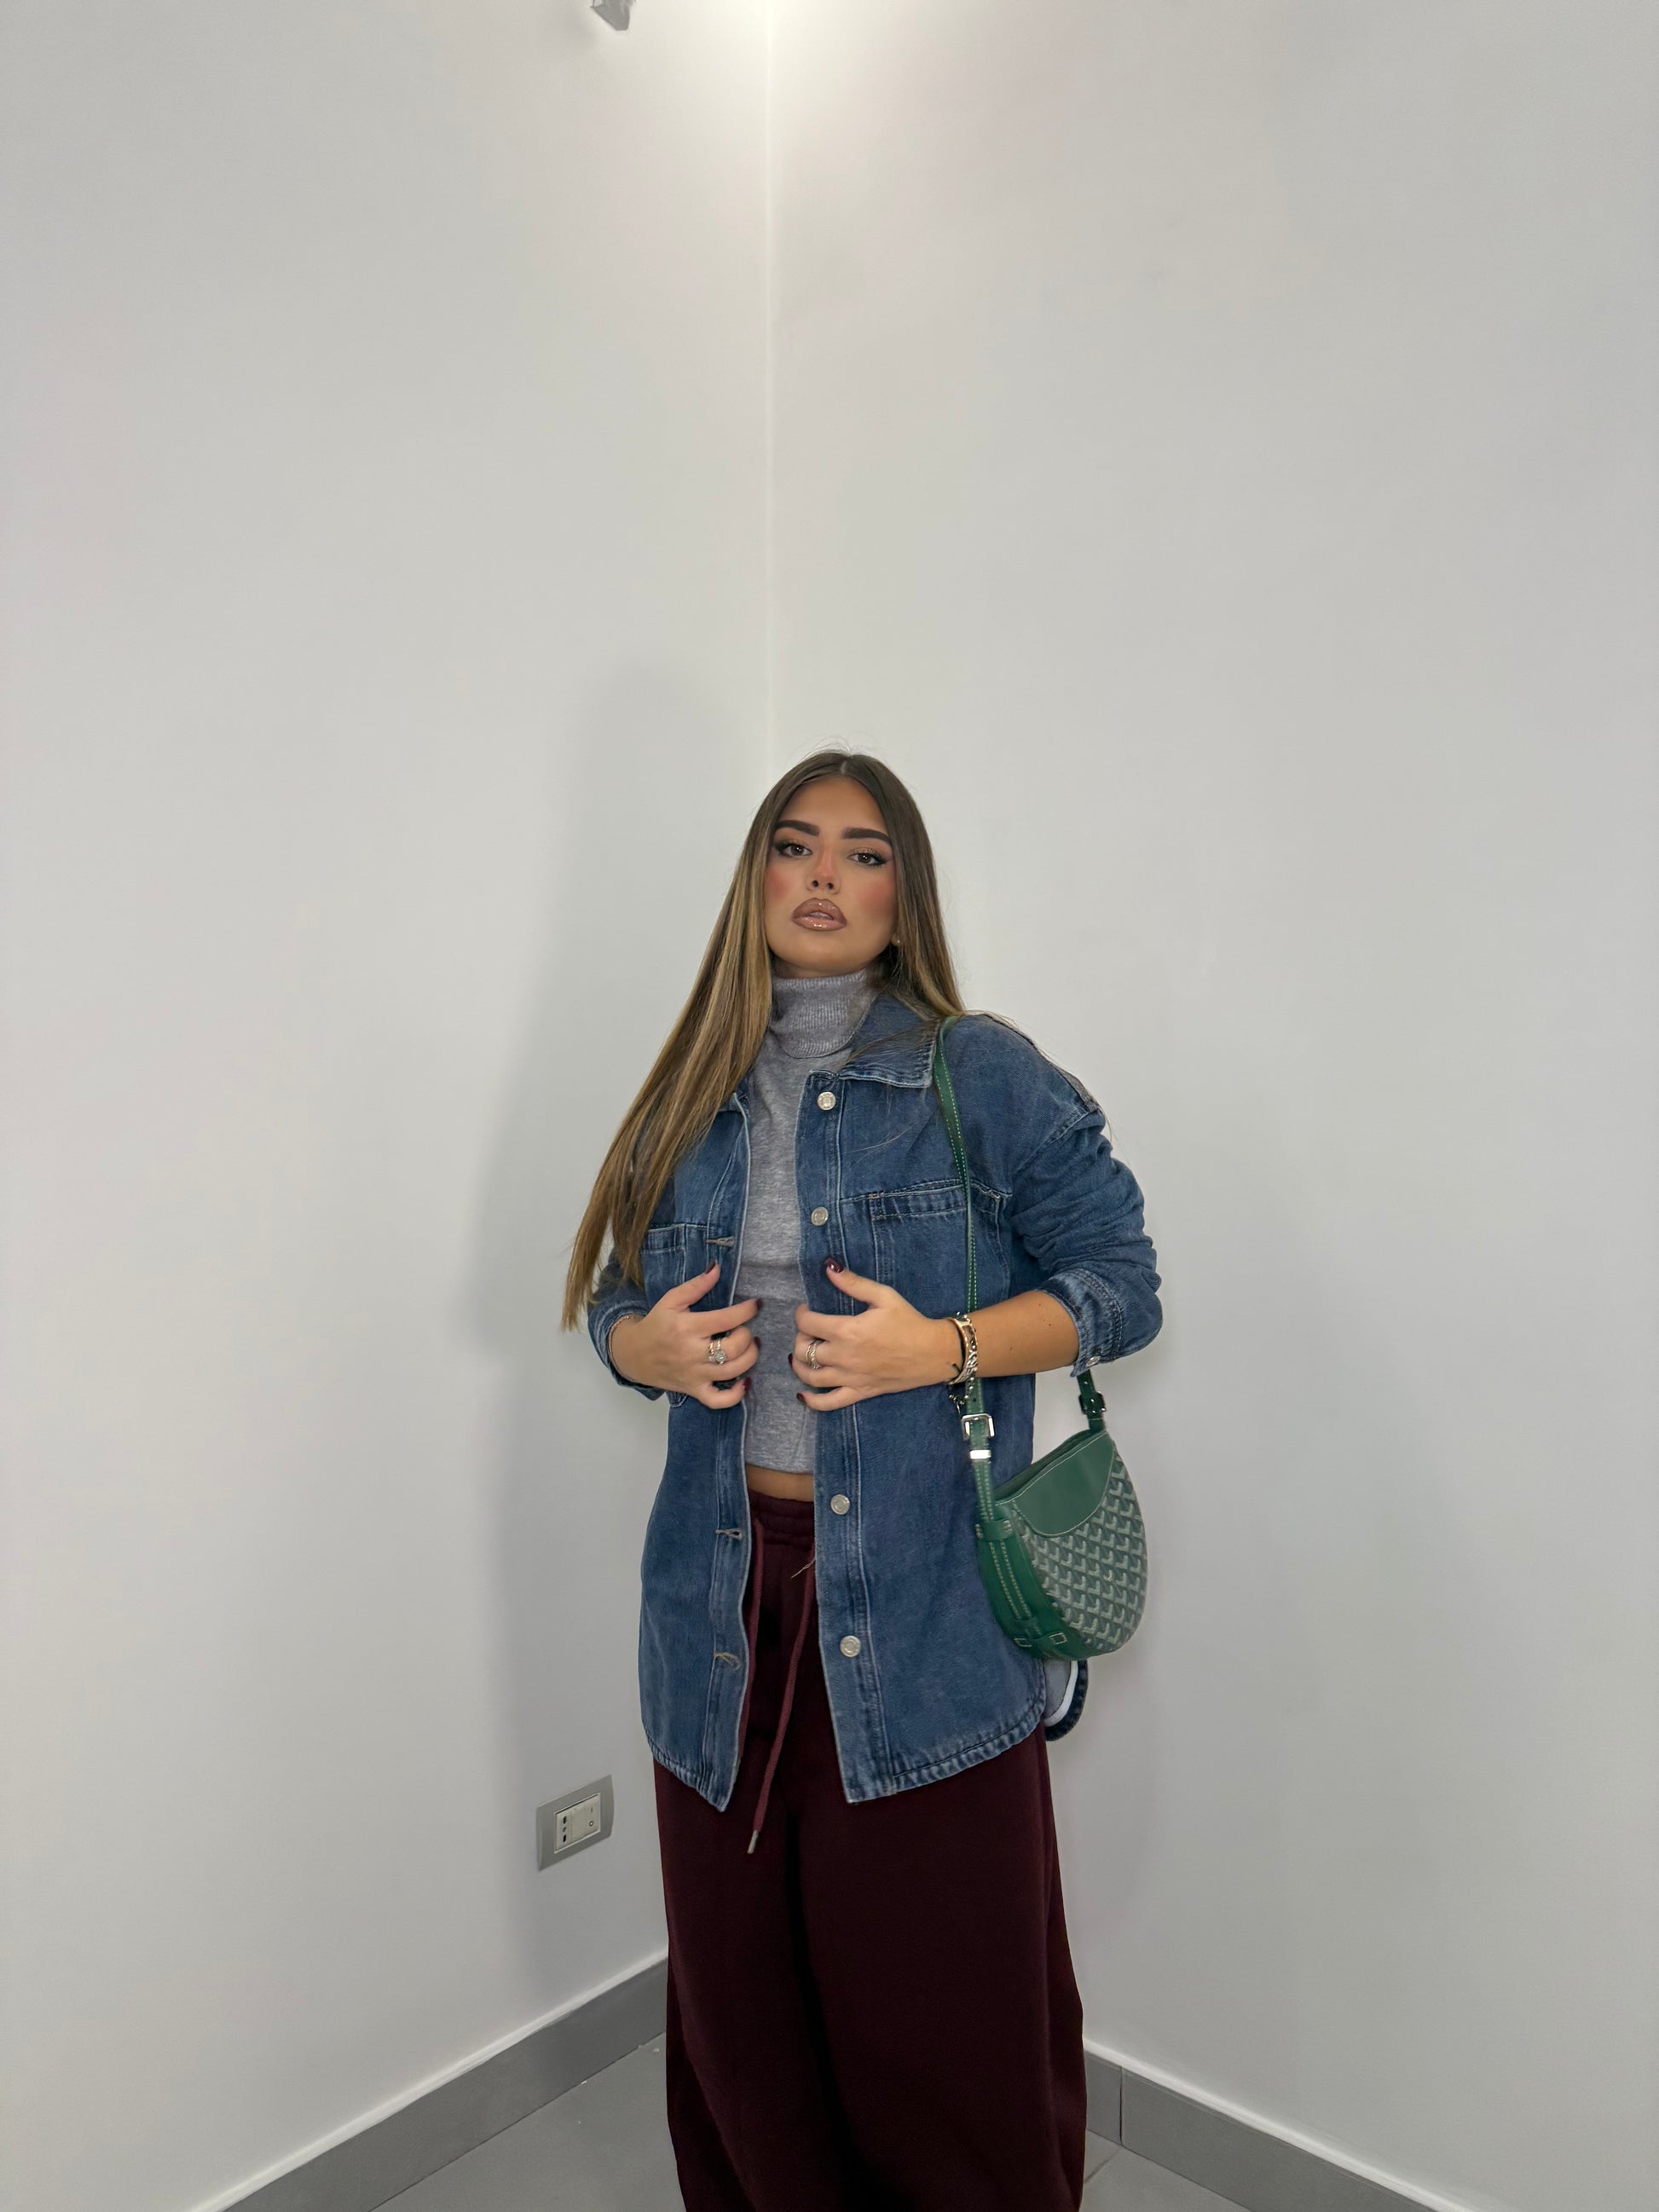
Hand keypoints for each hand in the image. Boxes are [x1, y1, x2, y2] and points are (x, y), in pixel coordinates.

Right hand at [608, 1263, 760, 1407]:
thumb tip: (717, 1268)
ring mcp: (694, 1374)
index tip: (756, 1304)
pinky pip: (718, 1401)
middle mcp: (692, 1353)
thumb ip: (696, 1285)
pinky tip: (745, 1382)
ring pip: (733, 1372)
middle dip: (747, 1335)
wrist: (633, 1354)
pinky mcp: (694, 1390)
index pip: (726, 1319)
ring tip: (750, 1346)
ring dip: (750, 1358)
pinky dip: (736, 1396)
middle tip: (746, 1328)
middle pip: (733, 1348)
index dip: (747, 1310)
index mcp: (687, 1327)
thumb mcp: (671, 1300)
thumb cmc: (657, 1324)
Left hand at [792, 1260, 961, 1411]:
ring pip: (810, 1377)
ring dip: (799, 1365)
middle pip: (803, 1350)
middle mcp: (844, 1357)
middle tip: (810, 1331)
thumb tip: (828, 1267)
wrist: (933, 1353)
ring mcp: (850, 1378)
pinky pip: (829, 1403)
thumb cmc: (909, 1322)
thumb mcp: (884, 1296)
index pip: (807, 1323)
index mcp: (847, 1331)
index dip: (801, 1313)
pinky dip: (812, 1401)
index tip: (807, 1309)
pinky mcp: (860, 1392)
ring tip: (802, 1355)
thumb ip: (853, 1283)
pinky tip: (803, 1394)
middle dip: (801, 1338)